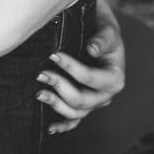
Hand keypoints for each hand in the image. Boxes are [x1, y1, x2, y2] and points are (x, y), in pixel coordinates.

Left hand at [35, 0, 126, 134]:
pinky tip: (49, 128)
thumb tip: (92, 50)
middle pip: (82, 99)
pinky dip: (63, 125)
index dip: (71, 68)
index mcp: (115, 77)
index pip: (91, 78)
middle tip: (40, 73)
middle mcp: (106, 94)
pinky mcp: (84, 105)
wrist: (98, 28)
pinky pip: (74, 120)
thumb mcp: (107, 28)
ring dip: (56, 104)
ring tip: (38, 93)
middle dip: (59, 87)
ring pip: (76, 112)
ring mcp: (94, 102)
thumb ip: (102, 39)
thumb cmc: (103, 26)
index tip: (53, 55)